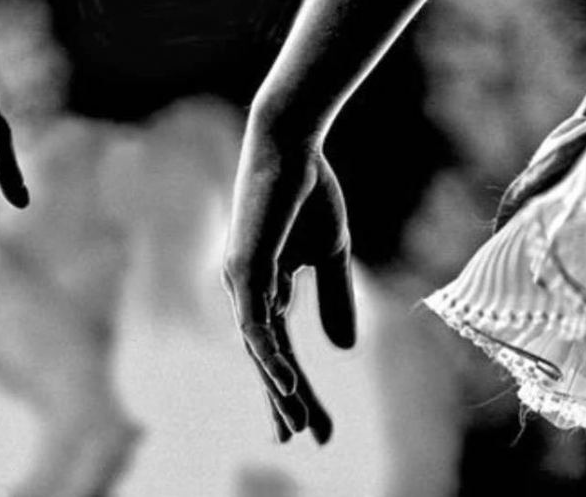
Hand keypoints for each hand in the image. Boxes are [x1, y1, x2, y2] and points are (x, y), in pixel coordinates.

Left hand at [223, 119, 355, 443]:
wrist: (293, 146)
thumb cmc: (310, 193)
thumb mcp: (330, 256)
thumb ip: (333, 300)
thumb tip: (343, 350)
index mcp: (268, 290)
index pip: (282, 350)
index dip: (297, 388)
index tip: (315, 427)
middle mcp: (248, 293)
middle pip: (267, 358)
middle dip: (288, 400)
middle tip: (308, 438)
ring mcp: (242, 282)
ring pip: (259, 348)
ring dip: (278, 388)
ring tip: (297, 427)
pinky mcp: (243, 268)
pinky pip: (256, 322)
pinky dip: (270, 354)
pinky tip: (285, 384)